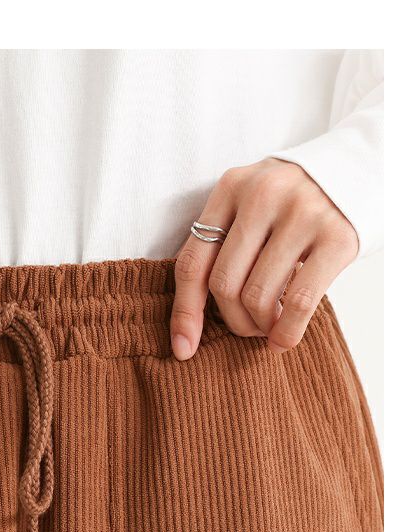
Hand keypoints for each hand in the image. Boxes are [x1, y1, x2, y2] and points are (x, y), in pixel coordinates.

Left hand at [171, 158, 358, 359]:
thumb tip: (187, 321)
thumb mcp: (250, 206)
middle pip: (224, 284)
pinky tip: (283, 340)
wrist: (363, 168)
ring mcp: (302, 212)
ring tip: (269, 326)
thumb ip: (221, 245)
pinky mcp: (337, 234)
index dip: (185, 313)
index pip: (193, 263)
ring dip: (259, 326)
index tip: (182, 349)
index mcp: (230, 188)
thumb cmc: (292, 204)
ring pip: (258, 296)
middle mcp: (262, 194)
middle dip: (232, 320)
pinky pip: (299, 301)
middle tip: (248, 328)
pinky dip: (286, 332)